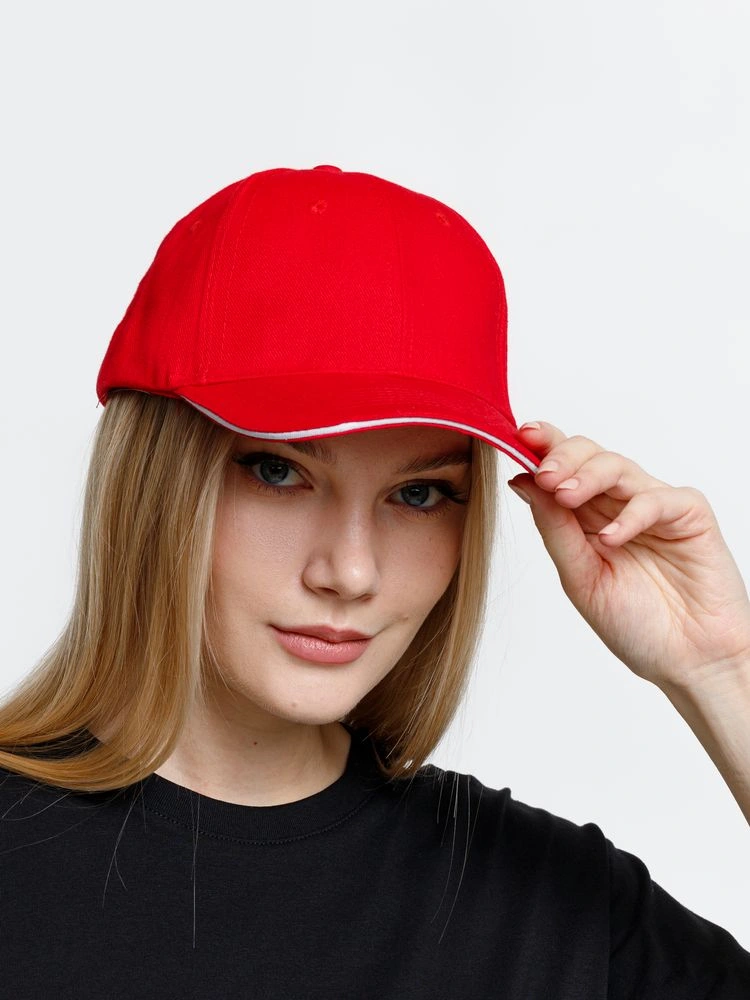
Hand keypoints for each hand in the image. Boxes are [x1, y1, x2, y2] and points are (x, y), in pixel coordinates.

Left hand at [507, 421, 749, 692]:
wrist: (687, 662)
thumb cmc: (636, 626)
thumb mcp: (580, 578)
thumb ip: (554, 529)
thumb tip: (521, 481)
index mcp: (586, 517)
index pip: (562, 467)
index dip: (542, 446)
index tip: (519, 436)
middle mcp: (617, 504)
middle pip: (588, 455)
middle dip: (561, 457)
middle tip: (545, 475)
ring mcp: (654, 507)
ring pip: (618, 466)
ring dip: (587, 476)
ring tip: (566, 495)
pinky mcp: (689, 515)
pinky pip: (657, 498)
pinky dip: (631, 514)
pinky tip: (612, 537)